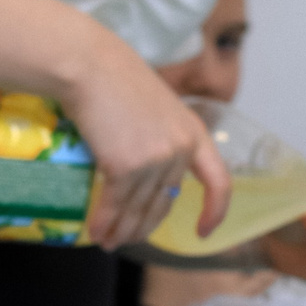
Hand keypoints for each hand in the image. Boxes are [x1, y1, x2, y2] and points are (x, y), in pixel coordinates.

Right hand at [62, 41, 231, 249]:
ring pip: (139, 208)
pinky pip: (115, 204)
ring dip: (121, 231)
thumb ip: (161, 137)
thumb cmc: (114, 78)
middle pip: (166, 203)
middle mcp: (179, 150)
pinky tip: (96, 233)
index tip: (204, 231)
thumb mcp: (156, 106)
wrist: (87, 63)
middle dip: (143, 227)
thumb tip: (148, 170)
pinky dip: (104, 222)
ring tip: (108, 242)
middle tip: (125, 239)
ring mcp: (155, 159)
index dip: (215, 210)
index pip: (218, 181)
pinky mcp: (125, 166)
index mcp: (193, 133)